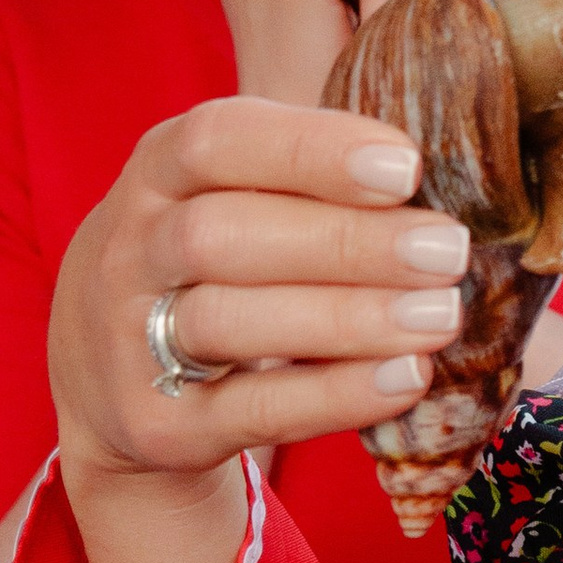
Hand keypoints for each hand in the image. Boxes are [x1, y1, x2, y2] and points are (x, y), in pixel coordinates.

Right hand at [48, 100, 479, 562]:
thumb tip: (451, 166)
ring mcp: (130, 339)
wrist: (111, 379)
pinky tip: (405, 378)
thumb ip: (313, 177)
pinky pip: (248, 408)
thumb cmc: (212, 260)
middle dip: (345, 243)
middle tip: (447, 250)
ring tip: (441, 317)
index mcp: (159, 171)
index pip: (218, 139)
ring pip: (229, 321)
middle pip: (221, 235)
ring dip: (346, 319)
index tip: (407, 167)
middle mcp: (129, 249)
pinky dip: (332, 395)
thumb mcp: (232, 197)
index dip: (311, 149)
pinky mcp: (157, 424)